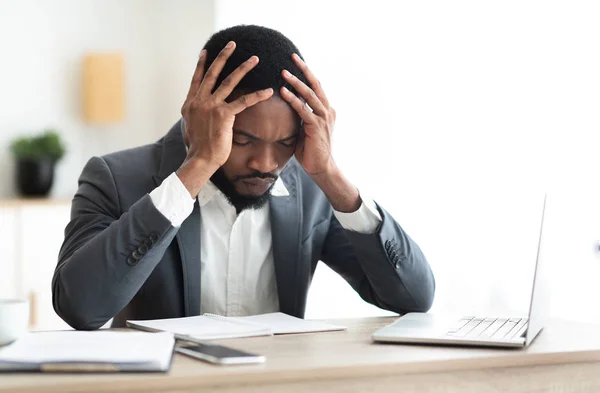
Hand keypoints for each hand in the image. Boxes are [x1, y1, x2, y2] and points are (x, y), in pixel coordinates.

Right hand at [176, 41, 273, 196]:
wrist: (199, 159)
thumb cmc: (197, 148)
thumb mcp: (190, 127)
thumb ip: (195, 115)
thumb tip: (196, 114)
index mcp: (190, 103)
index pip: (197, 78)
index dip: (202, 64)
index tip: (207, 51)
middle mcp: (199, 101)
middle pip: (213, 73)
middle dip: (224, 56)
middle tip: (233, 44)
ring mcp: (211, 106)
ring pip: (229, 81)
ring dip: (243, 68)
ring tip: (255, 58)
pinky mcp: (224, 115)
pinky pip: (244, 101)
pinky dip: (257, 95)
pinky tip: (268, 91)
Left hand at [280, 55, 360, 212]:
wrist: (322, 168)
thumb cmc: (311, 150)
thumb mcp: (305, 129)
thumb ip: (301, 116)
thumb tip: (289, 107)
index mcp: (326, 110)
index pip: (316, 86)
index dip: (306, 73)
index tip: (295, 61)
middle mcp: (327, 111)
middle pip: (315, 85)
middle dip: (303, 70)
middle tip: (292, 57)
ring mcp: (323, 118)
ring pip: (310, 95)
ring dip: (296, 82)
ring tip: (283, 72)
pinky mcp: (316, 127)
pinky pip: (303, 110)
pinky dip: (293, 100)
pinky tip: (283, 92)